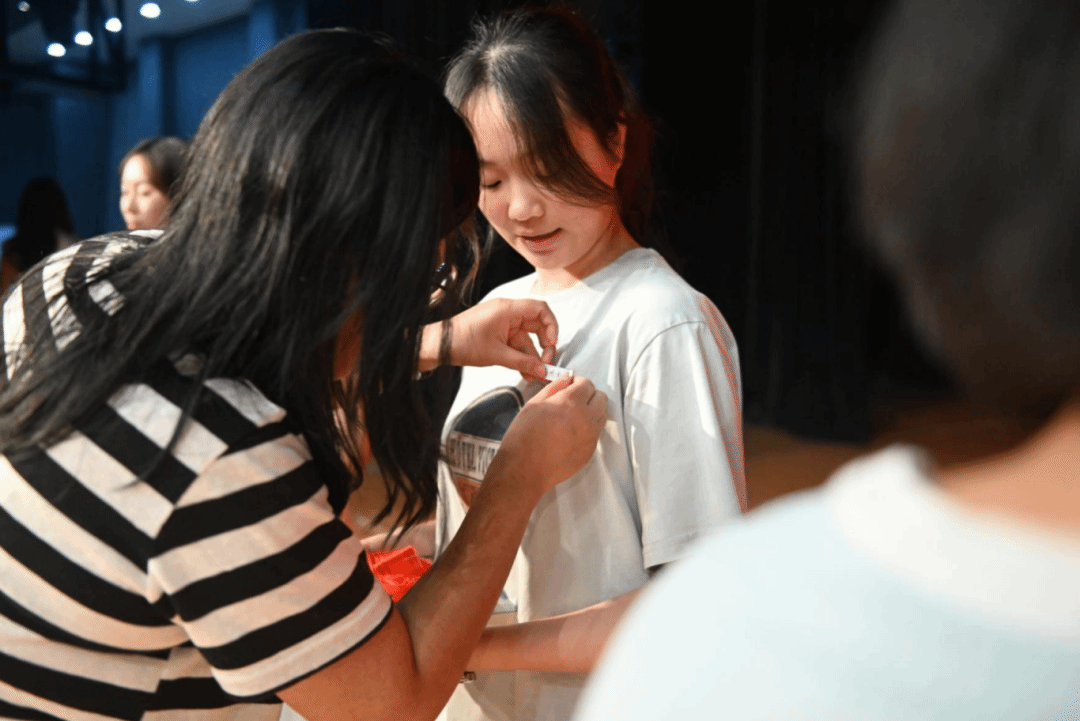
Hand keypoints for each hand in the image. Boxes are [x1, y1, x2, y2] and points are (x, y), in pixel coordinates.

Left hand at [418, 298, 557, 379]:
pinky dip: (522, 357)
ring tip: (536, 375)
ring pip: (527, 338)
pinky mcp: (498, 333)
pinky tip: (526, 372)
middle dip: (544, 346)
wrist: (439, 345)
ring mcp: (503, 323)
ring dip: (532, 357)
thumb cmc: (461, 342)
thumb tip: (543, 370)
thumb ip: (522, 362)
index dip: (552, 326)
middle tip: (546, 365)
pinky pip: (516, 344)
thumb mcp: (496, 354)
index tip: (552, 345)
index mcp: (507, 309)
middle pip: (537, 325)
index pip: (540, 309)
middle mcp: (508, 313)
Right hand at [490, 373, 607, 497]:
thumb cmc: (524, 437)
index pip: (587, 383)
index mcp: (570, 402)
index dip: (577, 383)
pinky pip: (596, 433)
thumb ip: (554, 388)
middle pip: (601, 397)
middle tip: (573, 400)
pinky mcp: (590, 450)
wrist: (525, 469)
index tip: (569, 387)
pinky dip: (588, 428)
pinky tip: (571, 433)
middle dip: (588, 395)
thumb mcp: (533, 404)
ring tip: (573, 417)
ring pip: (602, 415)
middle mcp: (586, 418)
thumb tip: (566, 379)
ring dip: (591, 411)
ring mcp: (590, 436)